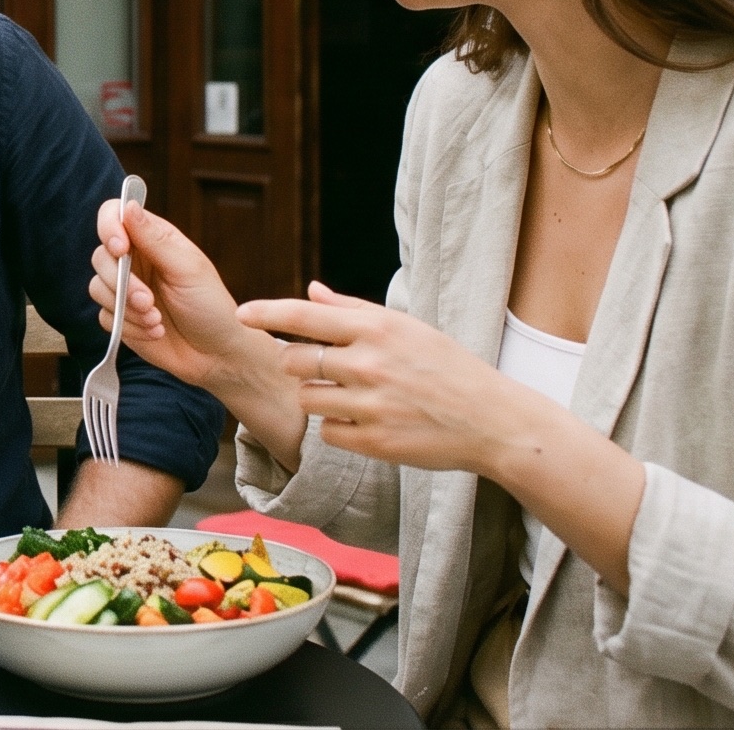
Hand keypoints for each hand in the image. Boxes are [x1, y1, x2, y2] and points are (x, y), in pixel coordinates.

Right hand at [90, 198, 254, 389]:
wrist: (216, 354)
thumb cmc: (211, 306)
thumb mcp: (187, 269)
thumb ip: (154, 239)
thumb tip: (128, 205)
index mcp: (152, 238)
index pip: (114, 215)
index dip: (109, 227)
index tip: (120, 248)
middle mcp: (135, 260)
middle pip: (101, 256)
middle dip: (121, 283)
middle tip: (149, 301)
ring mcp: (125, 290)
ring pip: (97, 288)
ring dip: (126, 308)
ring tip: (156, 320)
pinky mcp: (120, 318)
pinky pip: (105, 317)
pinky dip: (129, 327)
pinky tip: (155, 332)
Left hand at [239, 282, 544, 476]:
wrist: (492, 420)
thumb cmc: (447, 367)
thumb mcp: (407, 327)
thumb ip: (352, 311)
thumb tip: (311, 290)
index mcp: (377, 329)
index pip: (304, 316)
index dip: (266, 313)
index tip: (241, 314)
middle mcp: (369, 363)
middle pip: (293, 360)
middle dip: (296, 364)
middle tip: (322, 368)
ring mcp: (370, 404)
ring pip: (306, 398)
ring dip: (316, 397)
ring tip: (350, 396)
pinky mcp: (373, 442)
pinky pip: (326, 432)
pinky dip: (337, 427)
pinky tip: (366, 422)